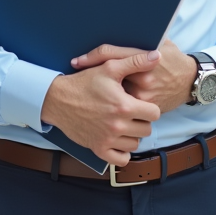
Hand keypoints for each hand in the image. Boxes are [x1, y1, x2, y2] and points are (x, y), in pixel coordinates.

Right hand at [41, 50, 161, 166]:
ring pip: (135, 144)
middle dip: (141, 121)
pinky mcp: (98, 149)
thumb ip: (135, 62)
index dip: (149, 107)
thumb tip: (157, 56)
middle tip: (130, 113)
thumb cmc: (84, 82)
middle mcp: (118, 126)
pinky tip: (118, 140)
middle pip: (146, 130)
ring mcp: (108, 139)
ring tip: (123, 124)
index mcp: (124, 106)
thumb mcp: (109, 67)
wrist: (58, 99)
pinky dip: (122, 152)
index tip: (139, 103)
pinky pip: (121, 159)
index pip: (154, 114)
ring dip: (132, 135)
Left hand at [71, 40, 196, 113]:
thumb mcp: (161, 42)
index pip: (110, 54)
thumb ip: (141, 40)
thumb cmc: (173, 59)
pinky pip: (127, 106)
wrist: (191, 81)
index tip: (76, 62)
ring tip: (92, 94)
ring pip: (116, 93)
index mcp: (143, 56)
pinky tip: (108, 106)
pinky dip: (118, 104)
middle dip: (94, 79)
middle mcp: (143, 76)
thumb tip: (119, 27)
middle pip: (109, 76)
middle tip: (79, 79)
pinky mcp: (147, 108)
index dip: (90, 57)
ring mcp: (144, 95)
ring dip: (105, 93)